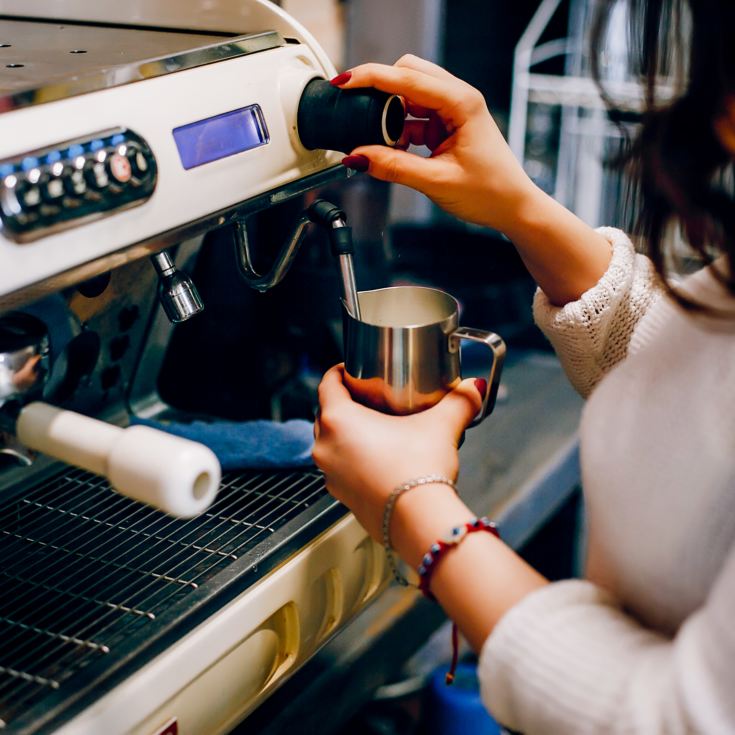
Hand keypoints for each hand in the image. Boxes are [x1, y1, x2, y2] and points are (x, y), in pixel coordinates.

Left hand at [312, 364, 481, 542]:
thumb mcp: (441, 425)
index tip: (350, 370)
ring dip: (346, 435)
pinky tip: (377, 460)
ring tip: (373, 429)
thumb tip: (472, 388)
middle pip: (325, 414)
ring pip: (331, 444)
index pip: (327, 385)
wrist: (419, 520)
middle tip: (366, 397)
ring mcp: (331, 475)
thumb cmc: (418, 470)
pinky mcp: (342, 497)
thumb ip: (459, 401)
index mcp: (339, 420)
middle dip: (343, 403)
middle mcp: (326, 447)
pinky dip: (352, 460)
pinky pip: (341, 470)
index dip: (338, 373)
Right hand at [334, 54, 539, 231]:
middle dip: (380, 91)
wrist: (512, 207)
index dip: (372, 78)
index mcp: (462, 103)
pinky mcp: (446, 126)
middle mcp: (458, 99)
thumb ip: (394, 168)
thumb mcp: (436, 181)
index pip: (408, 78)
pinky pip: (413, 118)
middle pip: (407, 74)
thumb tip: (358, 157)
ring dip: (389, 116)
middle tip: (357, 113)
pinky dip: (398, 132)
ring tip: (379, 143)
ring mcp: (452, 112)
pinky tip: (393, 151)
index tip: (345, 82)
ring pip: (408, 97)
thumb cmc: (490, 192)